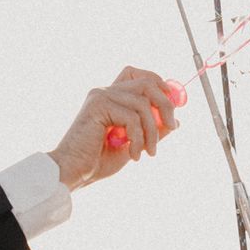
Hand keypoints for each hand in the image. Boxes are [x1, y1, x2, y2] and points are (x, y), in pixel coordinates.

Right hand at [47, 68, 180, 190]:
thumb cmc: (98, 161)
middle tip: (170, 126)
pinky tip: (133, 155)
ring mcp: (100, 96)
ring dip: (151, 131)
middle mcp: (106, 92)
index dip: (159, 84)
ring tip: (148, 152)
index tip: (172, 106)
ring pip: (142, 104)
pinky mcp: (98, 106)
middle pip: (146, 82)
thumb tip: (175, 121)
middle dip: (165, 104)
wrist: (74, 173)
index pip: (138, 75)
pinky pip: (132, 117)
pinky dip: (138, 139)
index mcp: (112, 97)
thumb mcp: (134, 144)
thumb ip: (151, 130)